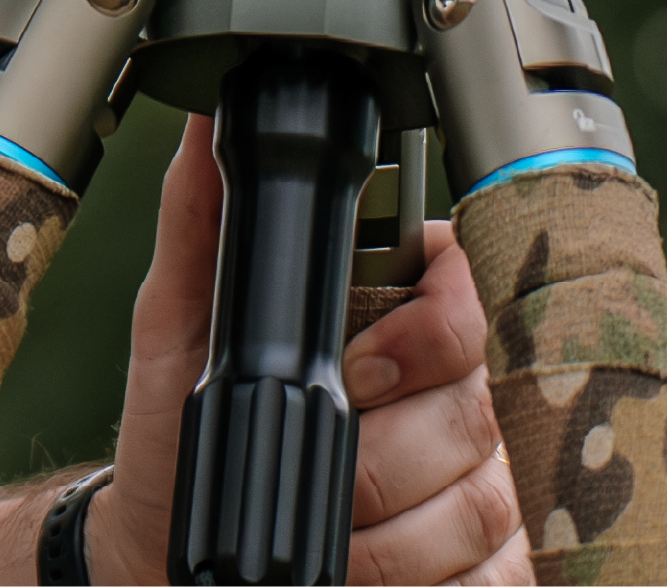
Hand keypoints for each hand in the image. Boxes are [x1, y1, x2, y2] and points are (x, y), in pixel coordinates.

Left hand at [88, 115, 527, 586]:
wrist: (168, 552)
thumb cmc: (175, 434)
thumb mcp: (176, 326)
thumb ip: (201, 225)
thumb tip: (206, 125)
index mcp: (400, 324)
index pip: (473, 303)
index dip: (426, 337)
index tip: (358, 370)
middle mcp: (460, 400)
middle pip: (476, 414)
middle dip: (380, 456)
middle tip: (317, 469)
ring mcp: (490, 485)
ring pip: (485, 503)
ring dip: (388, 534)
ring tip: (325, 531)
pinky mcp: (499, 567)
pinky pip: (499, 576)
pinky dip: (429, 582)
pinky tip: (367, 572)